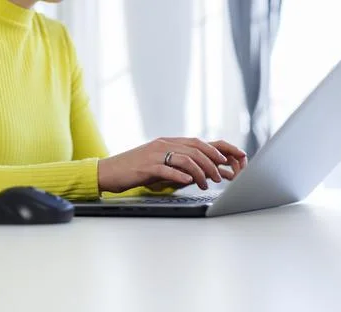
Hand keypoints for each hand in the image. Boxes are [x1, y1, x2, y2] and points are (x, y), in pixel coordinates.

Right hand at [98, 137, 246, 192]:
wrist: (109, 171)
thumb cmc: (135, 169)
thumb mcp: (159, 163)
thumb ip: (178, 164)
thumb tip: (201, 174)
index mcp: (168, 142)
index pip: (198, 142)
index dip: (217, 149)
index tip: (231, 158)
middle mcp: (164, 144)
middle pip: (196, 149)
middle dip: (212, 162)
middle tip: (220, 176)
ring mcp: (155, 154)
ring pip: (185, 159)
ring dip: (199, 172)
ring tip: (205, 185)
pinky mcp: (146, 167)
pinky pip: (167, 170)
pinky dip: (180, 176)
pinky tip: (188, 183)